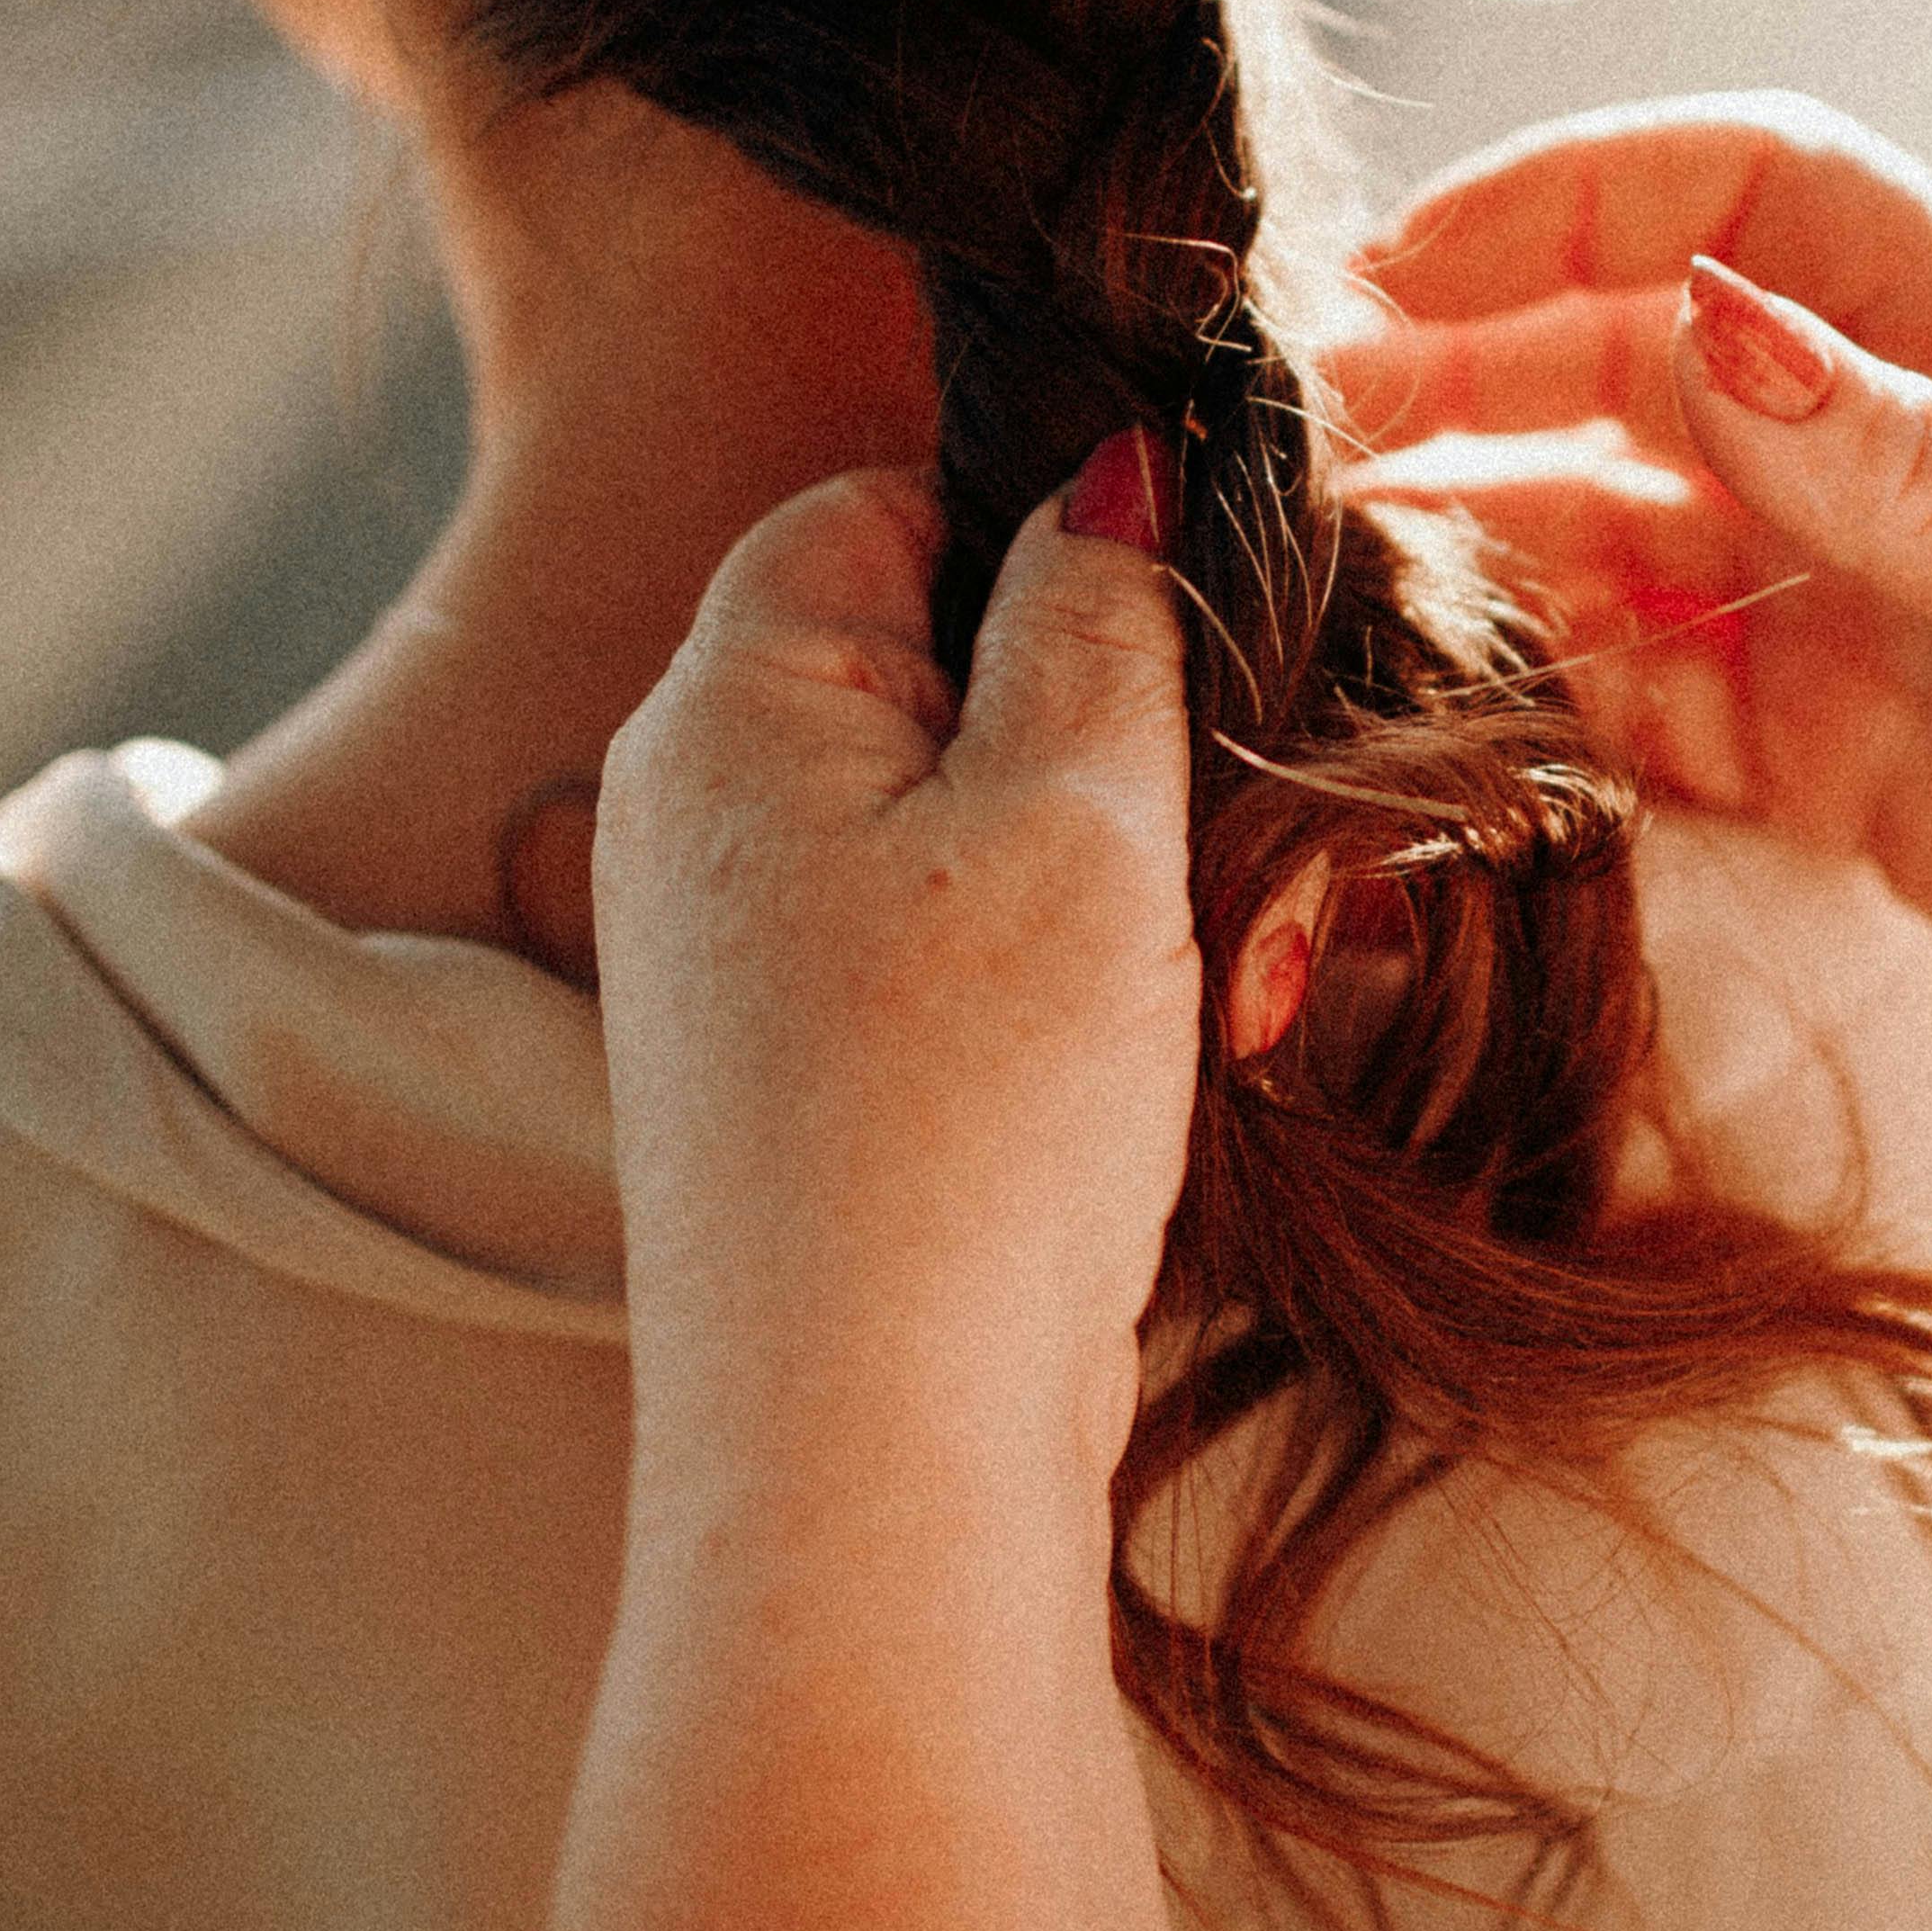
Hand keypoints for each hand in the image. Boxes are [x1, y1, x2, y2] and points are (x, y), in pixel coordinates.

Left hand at [591, 451, 1196, 1490]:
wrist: (873, 1464)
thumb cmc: (968, 1128)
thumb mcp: (1080, 816)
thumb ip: (1096, 617)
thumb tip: (1103, 466)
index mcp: (721, 702)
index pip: (884, 501)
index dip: (1052, 535)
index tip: (1191, 632)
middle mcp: (690, 818)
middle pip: (936, 672)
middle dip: (1115, 741)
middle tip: (1241, 848)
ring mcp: (736, 965)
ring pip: (972, 834)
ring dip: (1124, 891)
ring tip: (1226, 993)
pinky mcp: (797, 1093)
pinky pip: (956, 970)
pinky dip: (1074, 1003)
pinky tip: (1160, 1080)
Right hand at [1335, 95, 1931, 1126]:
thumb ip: (1914, 481)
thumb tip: (1710, 327)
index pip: (1747, 201)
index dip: (1572, 201)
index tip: (1398, 265)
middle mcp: (1908, 466)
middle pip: (1640, 360)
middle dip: (1473, 373)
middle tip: (1301, 432)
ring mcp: (1868, 618)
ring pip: (1623, 532)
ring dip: (1487, 535)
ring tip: (1335, 566)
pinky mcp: (1847, 768)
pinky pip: (1659, 702)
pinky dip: (1558, 695)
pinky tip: (1465, 707)